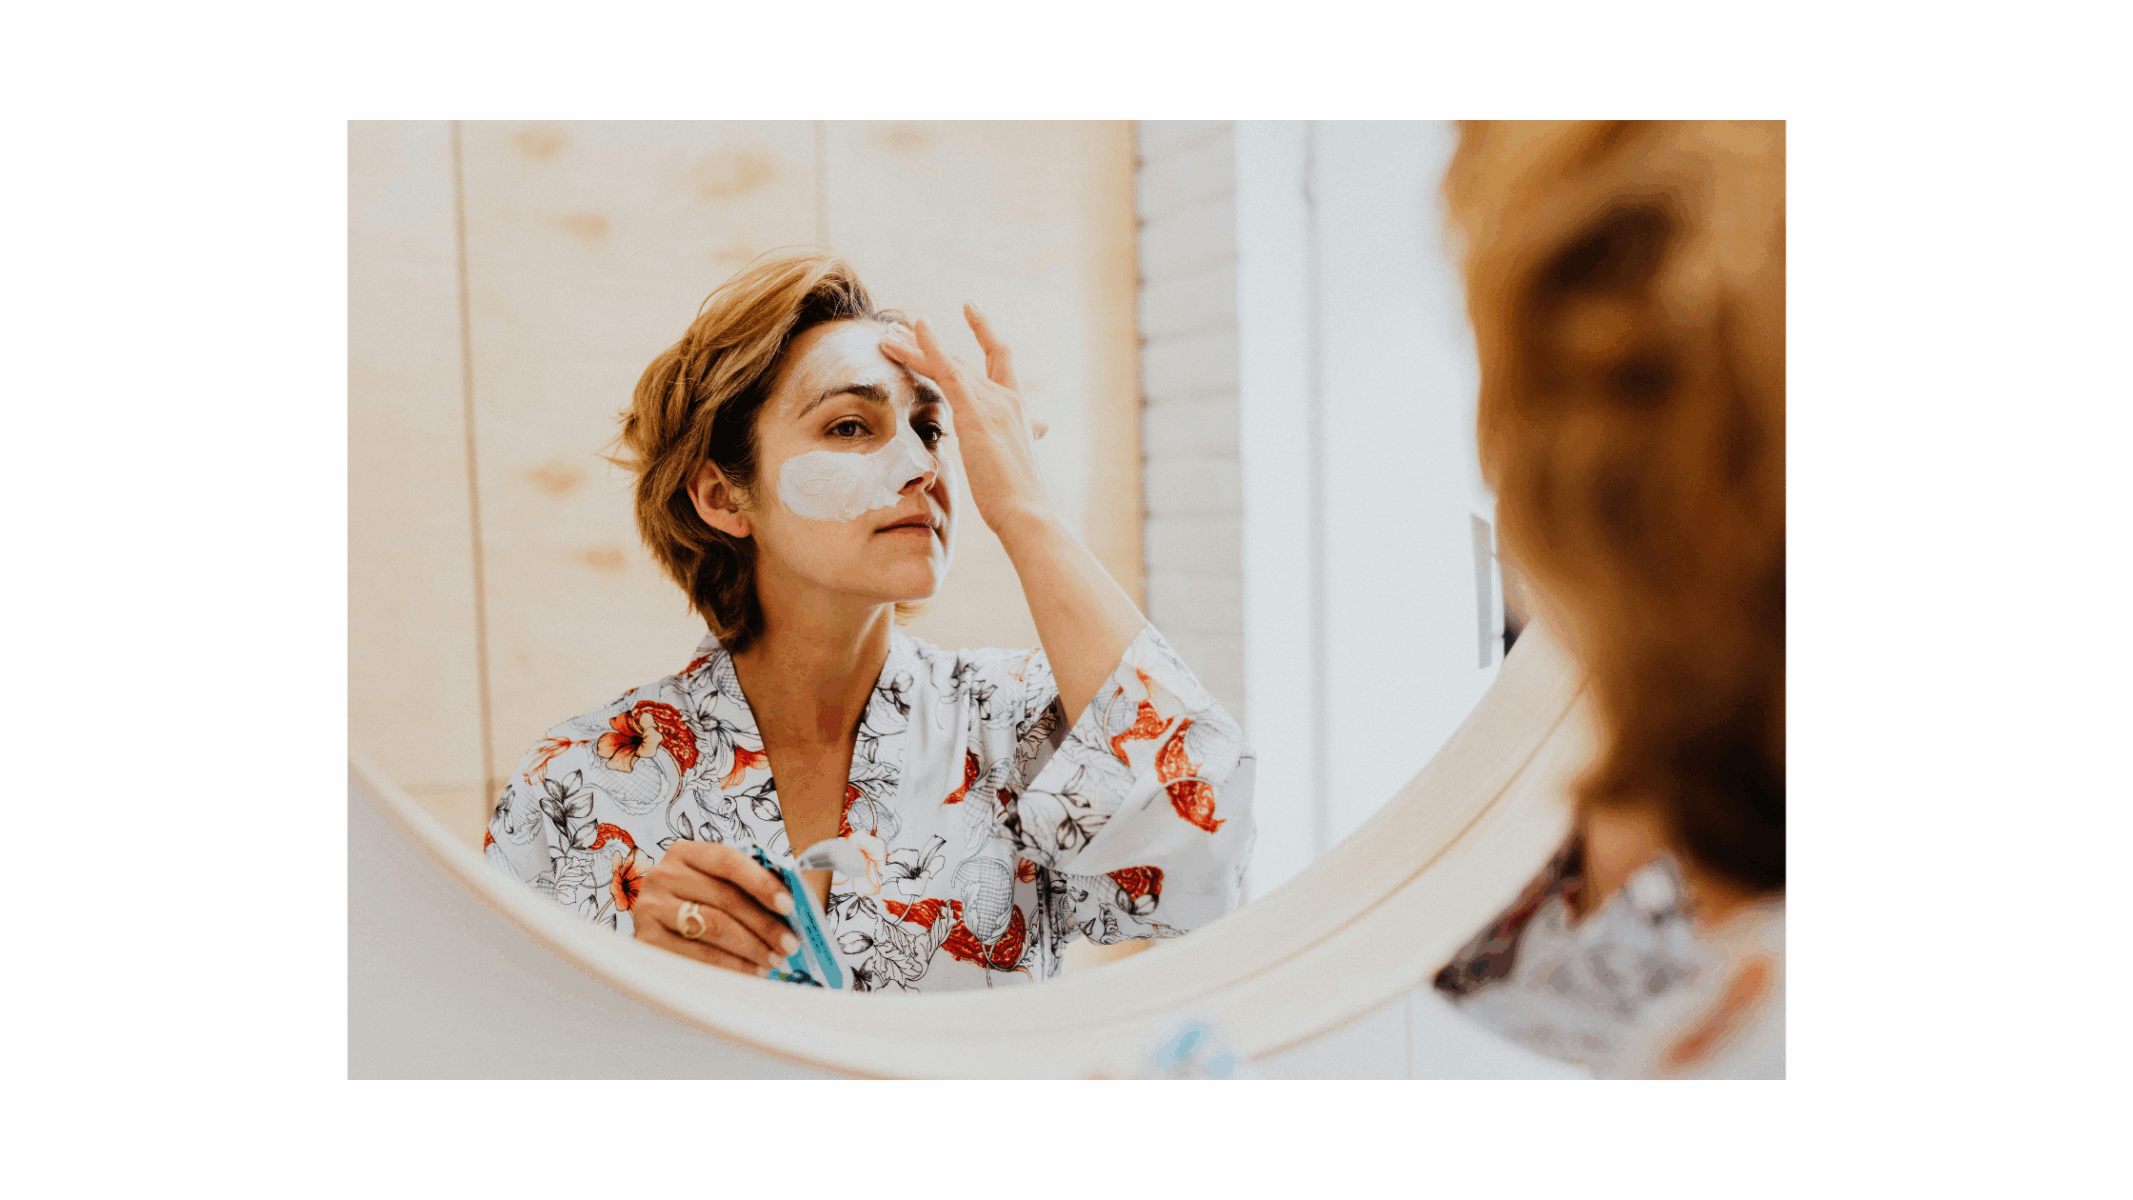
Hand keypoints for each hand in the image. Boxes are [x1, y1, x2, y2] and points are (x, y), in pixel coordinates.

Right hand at [630, 840, 799, 975]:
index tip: (789, 905)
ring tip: (774, 960)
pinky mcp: (646, 942)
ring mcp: (649, 909)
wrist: (656, 930)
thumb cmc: (699, 904)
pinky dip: (730, 967)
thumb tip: (790, 907)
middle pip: (724, 899)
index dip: (761, 882)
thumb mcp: (718, 885)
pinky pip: (697, 957)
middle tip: (790, 944)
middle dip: (764, 924)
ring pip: (713, 928)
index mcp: (684, 852)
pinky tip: (750, 972)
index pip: (728, 861)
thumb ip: (747, 886)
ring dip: (751, 948)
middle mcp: (661, 875)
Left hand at [881, 304, 1050, 534]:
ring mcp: (992, 403)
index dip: (984, 330)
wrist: (1026, 512)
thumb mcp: (1008, 465)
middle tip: (901, 328)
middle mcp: (1006, 398)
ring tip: (888, 334)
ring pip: (948, 363)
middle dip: (928, 344)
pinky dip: (930, 346)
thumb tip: (997, 450)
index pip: (1000, 358)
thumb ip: (1000, 448)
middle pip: (962, 360)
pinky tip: (915, 328)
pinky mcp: (976, 413)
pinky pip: (948, 370)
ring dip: (915, 346)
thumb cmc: (1016, 499)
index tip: (969, 308)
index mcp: (1017, 410)